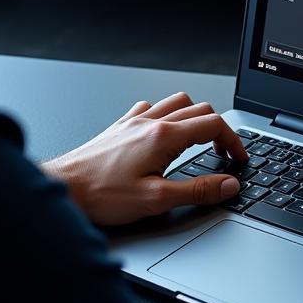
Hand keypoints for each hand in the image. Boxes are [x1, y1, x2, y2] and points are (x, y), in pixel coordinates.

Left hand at [41, 92, 248, 225]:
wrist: (63, 188)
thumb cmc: (101, 195)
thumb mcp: (157, 200)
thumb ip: (197, 191)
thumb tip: (228, 185)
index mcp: (163, 137)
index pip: (213, 125)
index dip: (233, 141)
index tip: (239, 158)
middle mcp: (149, 122)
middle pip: (199, 109)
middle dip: (218, 129)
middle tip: (224, 153)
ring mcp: (133, 122)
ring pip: (176, 102)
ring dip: (194, 116)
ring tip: (199, 140)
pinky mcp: (119, 127)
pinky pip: (149, 108)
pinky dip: (164, 115)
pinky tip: (162, 134)